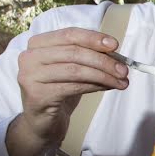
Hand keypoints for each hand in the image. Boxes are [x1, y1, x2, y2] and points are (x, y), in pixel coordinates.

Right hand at [14, 28, 128, 148]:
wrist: (42, 120)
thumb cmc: (60, 89)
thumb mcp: (74, 68)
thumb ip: (88, 57)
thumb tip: (116, 55)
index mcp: (38, 43)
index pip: (69, 34)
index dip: (93, 38)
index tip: (115, 45)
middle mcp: (29, 57)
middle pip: (74, 52)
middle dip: (104, 61)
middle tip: (124, 70)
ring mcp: (30, 76)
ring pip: (75, 70)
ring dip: (103, 75)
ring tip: (121, 82)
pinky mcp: (37, 95)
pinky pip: (73, 87)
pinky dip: (94, 86)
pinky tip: (107, 87)